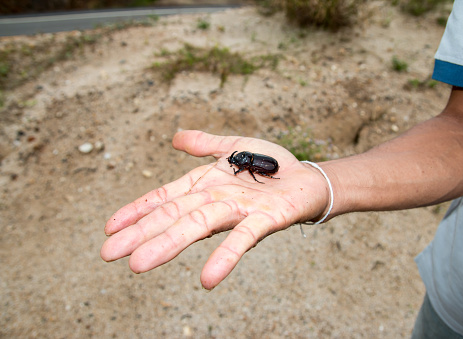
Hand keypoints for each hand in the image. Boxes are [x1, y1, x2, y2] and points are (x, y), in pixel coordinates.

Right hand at [100, 130, 329, 289]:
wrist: (307, 176)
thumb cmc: (270, 164)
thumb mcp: (234, 146)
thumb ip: (206, 143)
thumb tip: (176, 136)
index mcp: (204, 184)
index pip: (164, 198)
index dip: (138, 211)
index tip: (109, 228)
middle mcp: (215, 201)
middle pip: (173, 216)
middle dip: (141, 234)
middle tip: (108, 255)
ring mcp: (238, 213)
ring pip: (197, 227)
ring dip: (168, 245)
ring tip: (139, 264)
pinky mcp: (264, 220)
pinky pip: (243, 239)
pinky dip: (225, 257)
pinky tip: (208, 280)